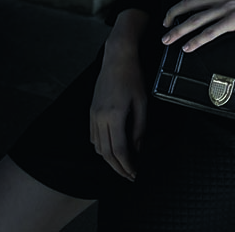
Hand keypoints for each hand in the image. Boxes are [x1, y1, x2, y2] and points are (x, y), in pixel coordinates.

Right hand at [90, 10, 147, 180]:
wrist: (116, 57)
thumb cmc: (132, 77)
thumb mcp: (142, 102)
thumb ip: (140, 128)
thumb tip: (138, 149)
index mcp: (114, 116)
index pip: (120, 151)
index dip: (128, 166)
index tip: (135, 175)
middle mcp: (100, 118)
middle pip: (107, 153)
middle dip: (118, 168)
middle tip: (129, 176)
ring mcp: (93, 115)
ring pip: (98, 147)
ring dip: (109, 160)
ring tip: (123, 165)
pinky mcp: (91, 111)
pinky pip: (94, 137)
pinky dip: (102, 148)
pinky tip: (112, 149)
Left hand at [162, 0, 234, 52]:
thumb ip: (227, 0)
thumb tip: (214, 12)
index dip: (181, 3)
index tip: (173, 13)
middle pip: (190, 4)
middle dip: (173, 16)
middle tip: (164, 27)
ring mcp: (229, 7)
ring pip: (196, 19)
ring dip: (178, 30)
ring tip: (168, 39)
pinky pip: (210, 32)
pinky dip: (196, 40)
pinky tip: (188, 47)